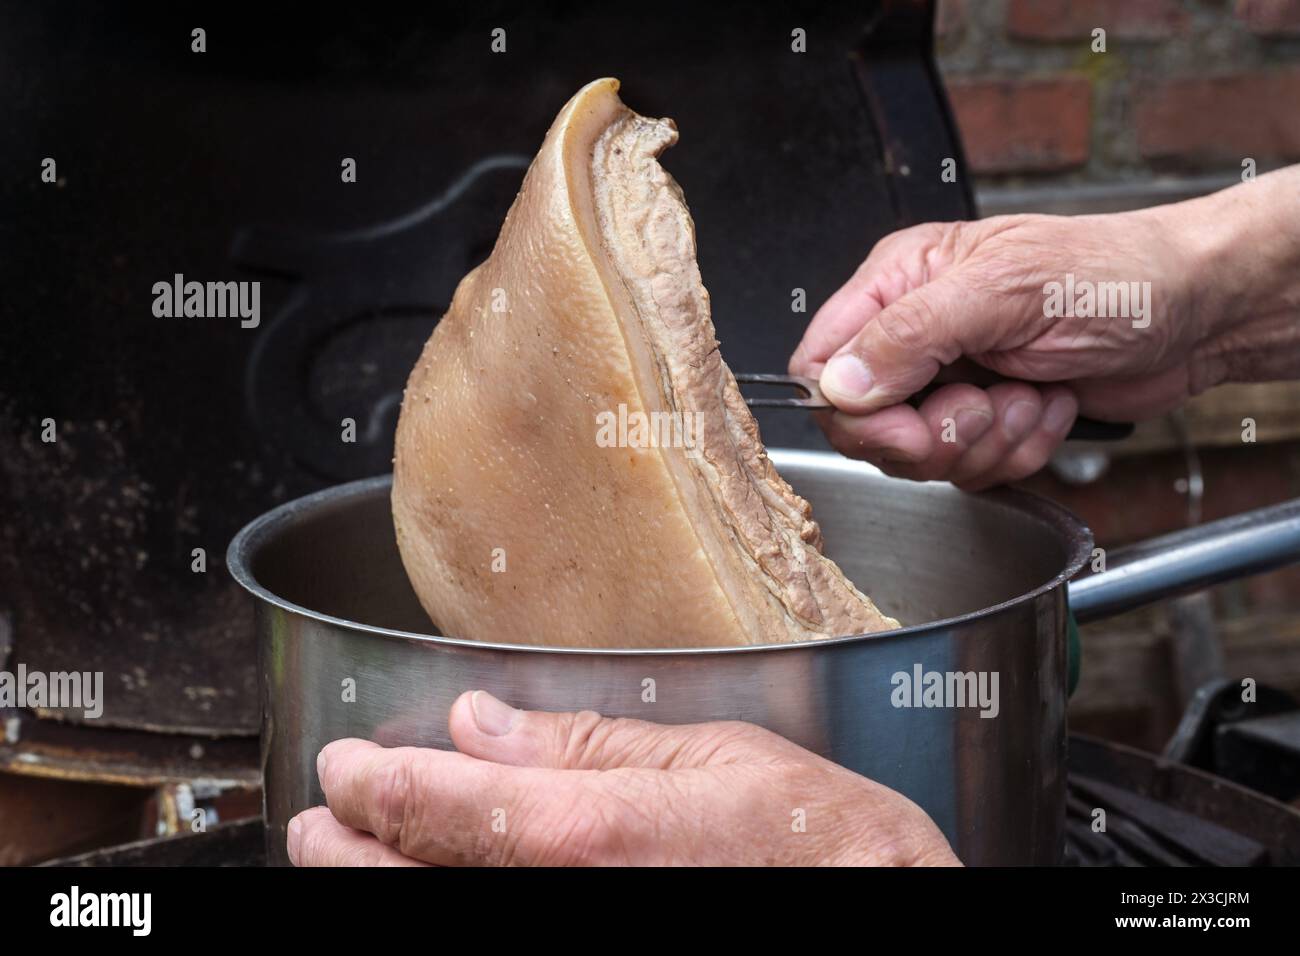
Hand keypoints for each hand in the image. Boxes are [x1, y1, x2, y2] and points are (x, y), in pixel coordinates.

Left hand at [287, 690, 959, 866]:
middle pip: (426, 880)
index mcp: (598, 833)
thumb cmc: (826, 842)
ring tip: (351, 860)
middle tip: (317, 826)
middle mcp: (575, 900)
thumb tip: (480, 722)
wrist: (885, 907)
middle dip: (354, 853)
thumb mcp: (717, 760)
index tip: (345, 768)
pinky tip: (445, 881)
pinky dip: (454, 897)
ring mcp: (587, 927)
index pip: (449, 806)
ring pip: (452, 913)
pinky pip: (506, 927)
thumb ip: (590, 746)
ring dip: (386, 886)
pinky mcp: (605, 942)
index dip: (379, 787)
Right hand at [789, 166, 1299, 488]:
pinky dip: (1017, 451)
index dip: (854, 409)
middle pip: (865, 423)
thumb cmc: (1114, 276)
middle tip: (982, 408)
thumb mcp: (1004, 292)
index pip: (821, 362)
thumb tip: (838, 383)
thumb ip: (910, 335)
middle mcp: (915, 333)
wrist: (1195, 314)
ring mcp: (951, 379)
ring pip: (919, 456)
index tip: (906, 422)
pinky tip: (1048, 405)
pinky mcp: (986, 419)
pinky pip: (970, 468)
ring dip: (986, 441)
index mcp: (900, 282)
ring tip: (1031, 394)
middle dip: (932, 434)